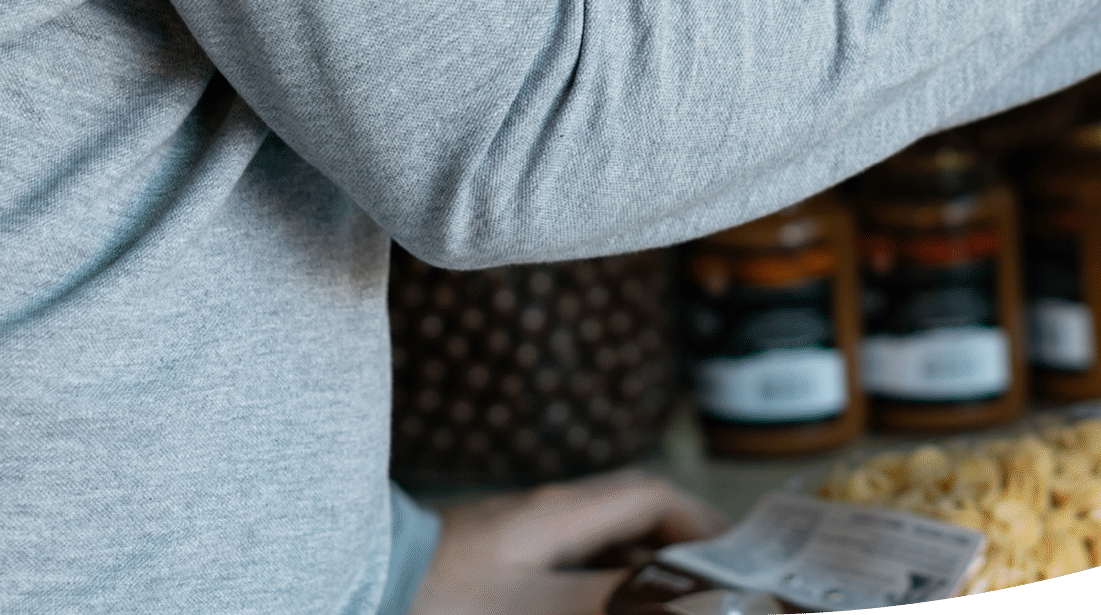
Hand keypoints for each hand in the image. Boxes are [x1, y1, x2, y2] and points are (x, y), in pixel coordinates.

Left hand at [412, 471, 721, 614]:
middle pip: (630, 517)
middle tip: (711, 586)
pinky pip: (566, 564)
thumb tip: (684, 596)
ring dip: (638, 568)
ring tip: (668, 595)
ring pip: (599, 543)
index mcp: (561, 512)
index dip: (702, 523)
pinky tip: (607, 599)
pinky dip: (598, 579)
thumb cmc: (444, 595)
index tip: (739, 560)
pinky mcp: (497, 561)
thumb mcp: (537, 604)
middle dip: (678, 548)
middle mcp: (544, 515)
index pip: (651, 496)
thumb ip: (613, 598)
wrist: (360, 581)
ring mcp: (518, 537)